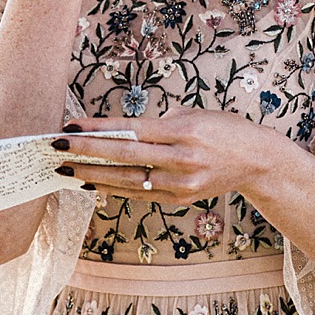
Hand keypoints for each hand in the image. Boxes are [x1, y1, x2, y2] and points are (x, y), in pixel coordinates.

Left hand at [53, 109, 314, 207]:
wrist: (258, 161)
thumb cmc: (223, 129)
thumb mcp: (194, 115)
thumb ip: (158, 124)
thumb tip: (118, 130)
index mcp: (184, 130)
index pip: (131, 129)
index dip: (98, 129)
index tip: (70, 125)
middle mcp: (182, 159)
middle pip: (125, 155)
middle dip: (87, 151)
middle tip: (56, 146)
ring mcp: (181, 183)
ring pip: (128, 180)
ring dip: (93, 174)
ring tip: (66, 167)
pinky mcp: (181, 199)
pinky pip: (140, 193)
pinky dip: (113, 188)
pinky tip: (90, 182)